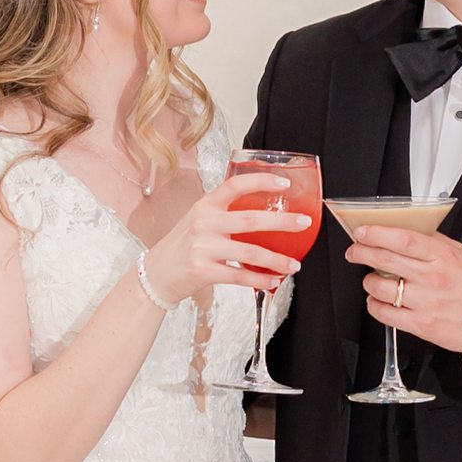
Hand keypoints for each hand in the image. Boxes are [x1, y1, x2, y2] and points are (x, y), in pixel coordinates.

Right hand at [140, 184, 305, 308]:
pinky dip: (260, 280)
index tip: (284, 183)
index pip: (235, 185)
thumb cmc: (183, 246)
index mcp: (205, 205)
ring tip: (294, 264)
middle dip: (282, 222)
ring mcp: (203, 248)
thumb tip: (264, 214)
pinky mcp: (203, 271)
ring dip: (277, 260)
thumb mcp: (199, 220)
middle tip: (303, 223)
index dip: (261, 181)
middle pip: (251, 220)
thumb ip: (224, 214)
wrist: (158, 273)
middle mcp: (204, 223)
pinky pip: (240, 276)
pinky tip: (273, 281)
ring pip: (250, 252)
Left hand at [345, 223, 461, 353]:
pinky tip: (377, 300)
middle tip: (354, 252)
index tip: (362, 232)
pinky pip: (385, 314)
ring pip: (380, 287)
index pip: (402, 239)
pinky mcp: (421, 325)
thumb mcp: (460, 254)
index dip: (376, 233)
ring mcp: (425, 302)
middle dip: (361, 252)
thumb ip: (433, 242)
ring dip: (369, 281)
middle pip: (384, 259)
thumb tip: (406, 230)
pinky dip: (374, 305)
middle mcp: (432, 278)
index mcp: (442, 256)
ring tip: (372, 280)